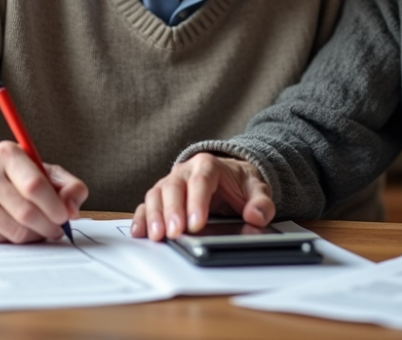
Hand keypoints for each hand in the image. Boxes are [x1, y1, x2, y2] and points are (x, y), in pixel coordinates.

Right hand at [0, 140, 87, 242]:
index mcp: (7, 153)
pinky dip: (14, 240)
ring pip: (15, 231)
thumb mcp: (43, 171)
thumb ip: (67, 186)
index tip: (65, 216)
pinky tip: (14, 228)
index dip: (54, 206)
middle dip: (49, 226)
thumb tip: (72, 210)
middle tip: (57, 229)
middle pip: (27, 212)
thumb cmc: (13, 178)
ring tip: (38, 229)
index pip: (35, 185)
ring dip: (34, 235)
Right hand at [130, 153, 274, 240]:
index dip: (196, 202)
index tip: (196, 223)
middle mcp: (185, 171)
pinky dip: (142, 217)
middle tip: (174, 233)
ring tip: (158, 236)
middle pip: (174, 187)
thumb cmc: (240, 185)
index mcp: (209, 165)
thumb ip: (261, 203)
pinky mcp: (162, 196)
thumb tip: (256, 216)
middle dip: (173, 211)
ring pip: (157, 194)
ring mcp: (171, 182)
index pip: (201, 181)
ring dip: (155, 216)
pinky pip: (147, 204)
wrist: (231, 178)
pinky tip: (140, 232)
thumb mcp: (257, 191)